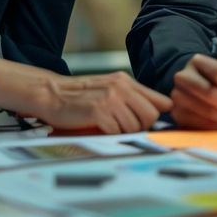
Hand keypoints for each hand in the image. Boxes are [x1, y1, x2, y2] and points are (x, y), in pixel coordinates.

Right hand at [0, 60, 171, 132]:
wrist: (52, 94)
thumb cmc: (82, 96)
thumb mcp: (111, 89)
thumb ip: (134, 96)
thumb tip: (165, 108)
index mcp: (127, 81)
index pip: (161, 101)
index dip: (159, 116)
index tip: (149, 124)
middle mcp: (122, 87)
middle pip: (151, 116)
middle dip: (142, 127)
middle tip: (125, 128)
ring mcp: (110, 99)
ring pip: (135, 126)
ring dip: (124, 132)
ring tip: (110, 126)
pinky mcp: (99, 112)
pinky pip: (117, 131)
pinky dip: (110, 134)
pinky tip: (100, 128)